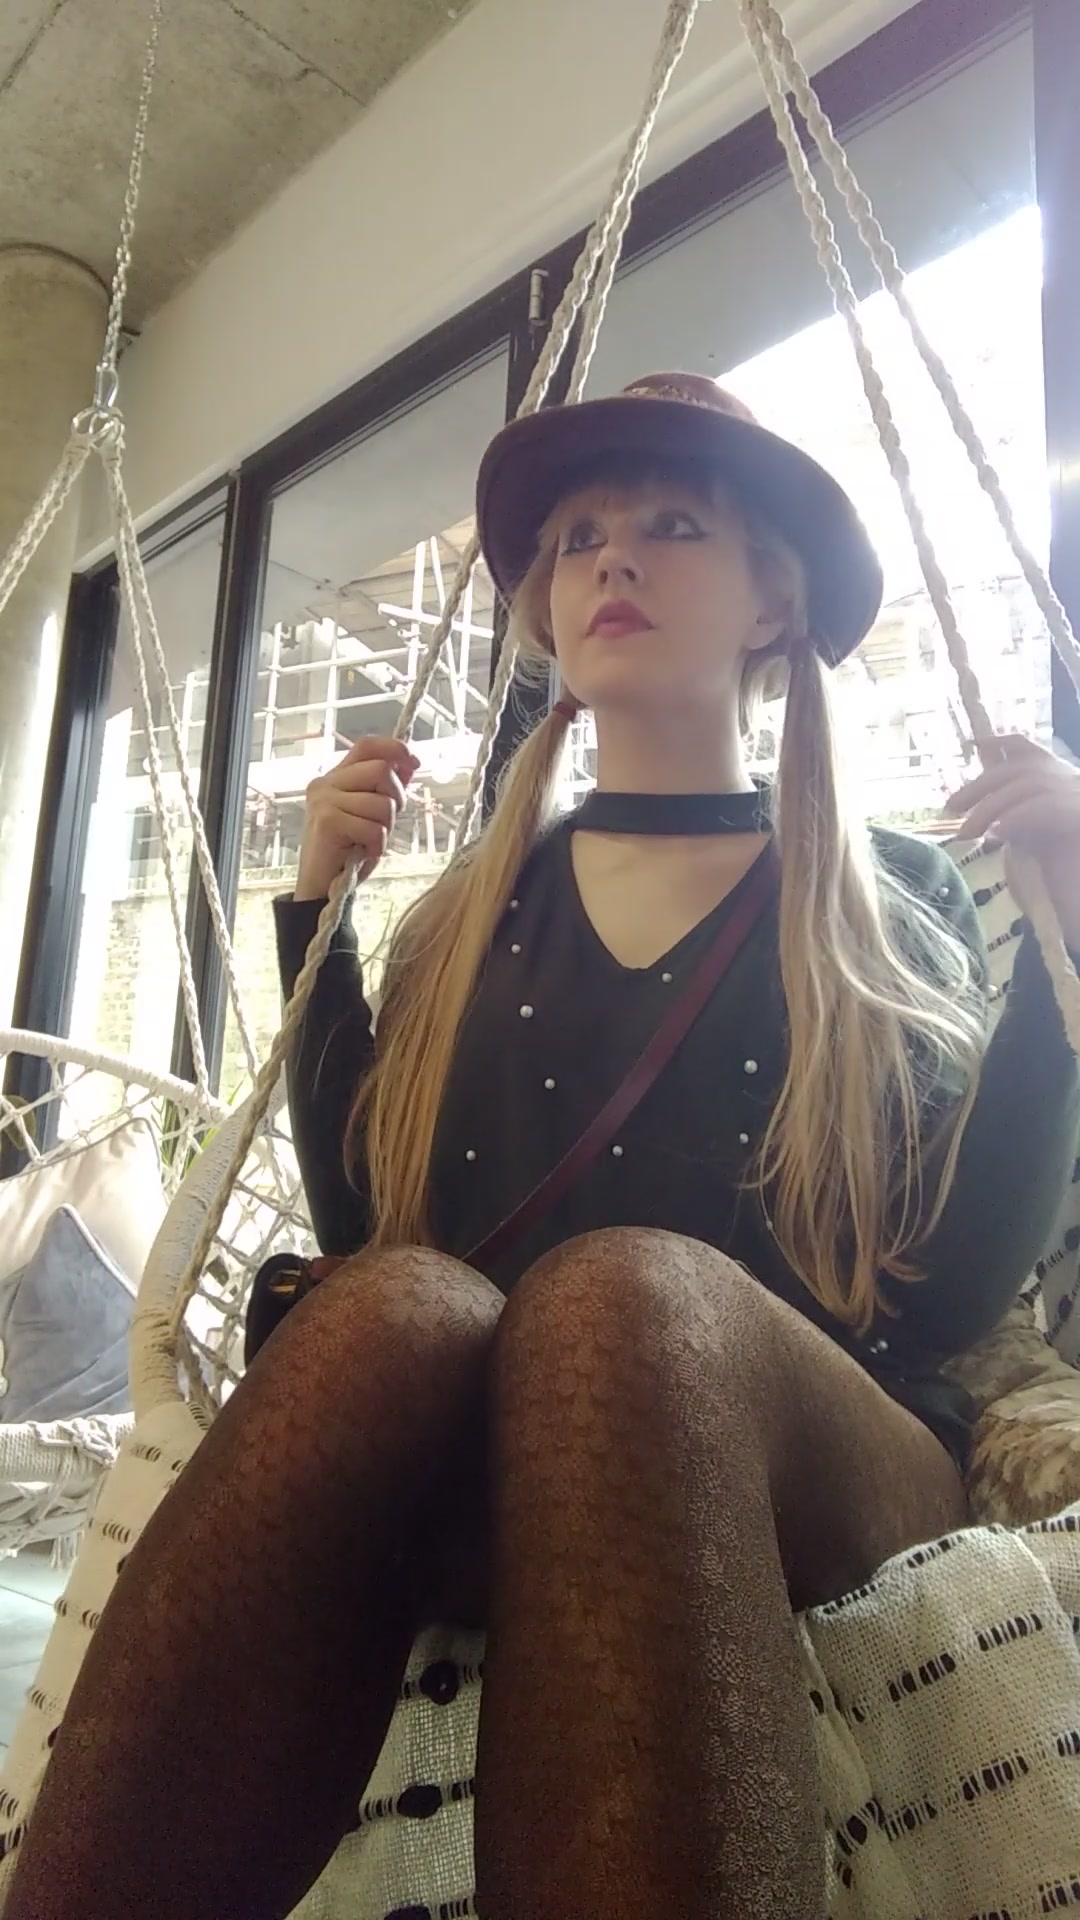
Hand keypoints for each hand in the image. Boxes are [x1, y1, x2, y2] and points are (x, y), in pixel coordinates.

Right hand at [294, 735, 419, 901]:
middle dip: (396, 798)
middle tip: (386, 822)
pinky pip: (373, 828)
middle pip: (380, 770)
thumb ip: (386, 789)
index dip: (394, 748)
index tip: (414, 762)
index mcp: (335, 777)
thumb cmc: (348, 851)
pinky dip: (377, 845)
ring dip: (385, 828)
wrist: (323, 889)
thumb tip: (409, 763)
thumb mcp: (372, 815)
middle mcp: (325, 783)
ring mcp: (324, 801)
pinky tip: (364, 853)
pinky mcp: (328, 822)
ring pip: (381, 803)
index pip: (367, 745)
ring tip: (370, 841)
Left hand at [948, 734, 1079, 947]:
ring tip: (966, 832)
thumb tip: (977, 803)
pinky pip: (1042, 808)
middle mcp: (1073, 780)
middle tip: (950, 807)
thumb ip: (1010, 810)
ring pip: (1027, 787)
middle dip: (980, 786)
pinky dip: (1014, 818)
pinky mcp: (1078, 817)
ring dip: (990, 808)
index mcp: (1062, 778)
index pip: (1030, 749)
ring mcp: (1078, 796)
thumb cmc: (1060, 866)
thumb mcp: (1030, 830)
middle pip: (1020, 768)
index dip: (1003, 742)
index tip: (975, 744)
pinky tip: (996, 834)